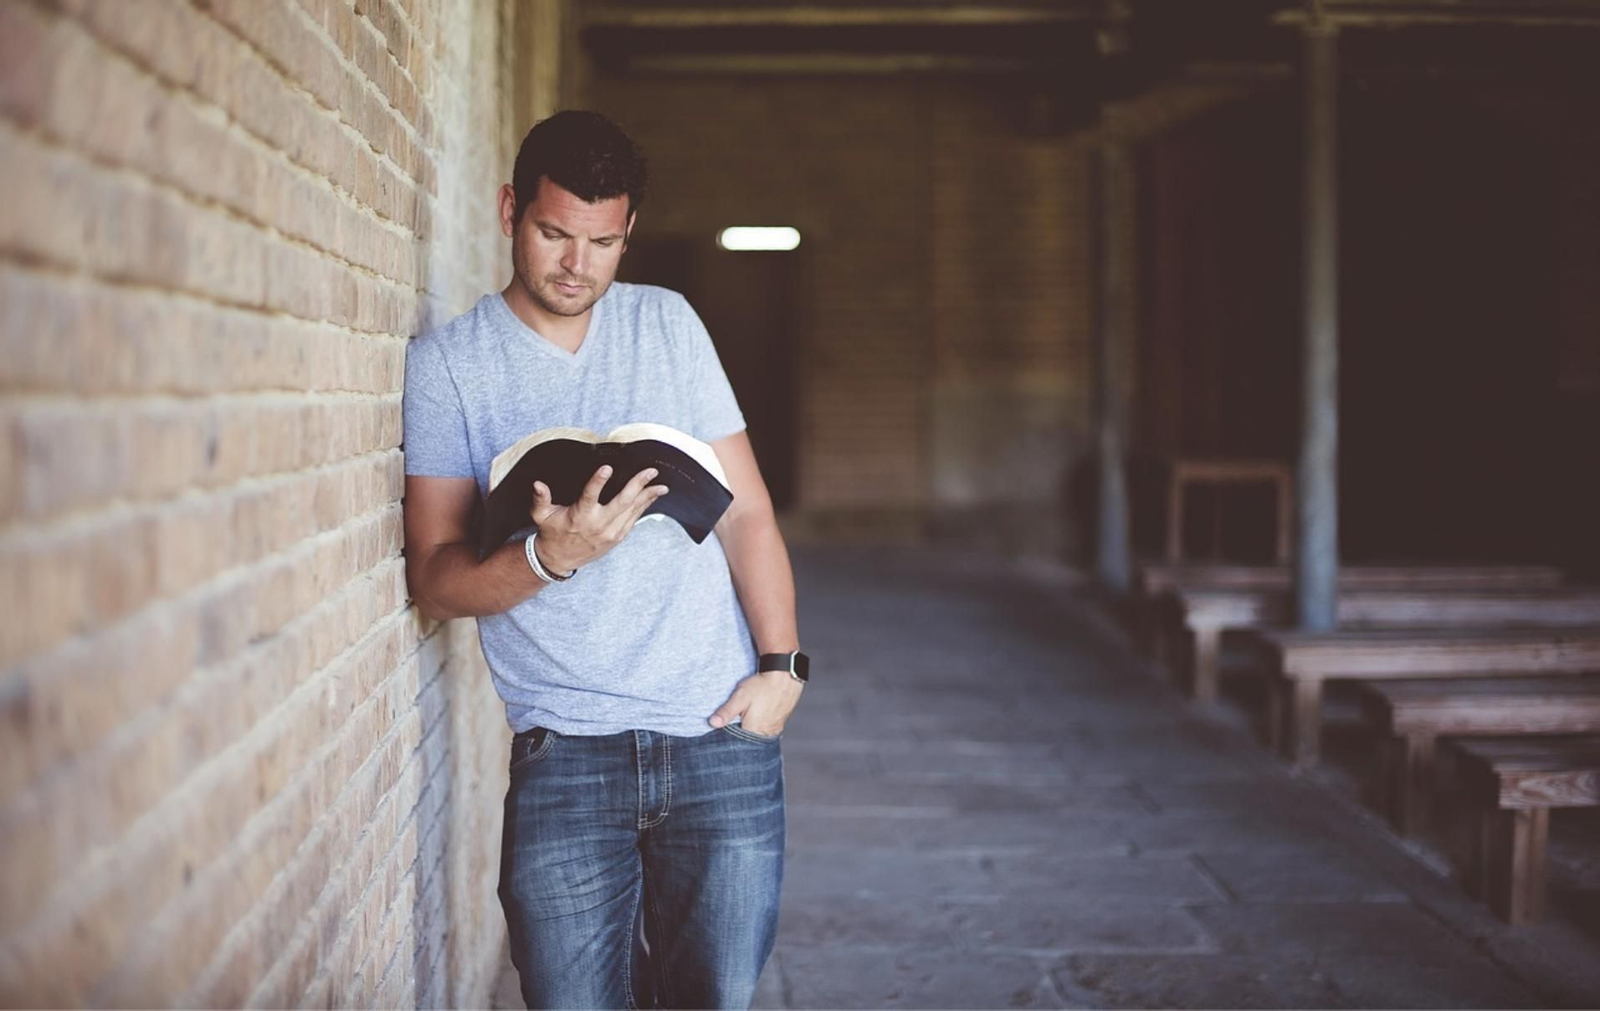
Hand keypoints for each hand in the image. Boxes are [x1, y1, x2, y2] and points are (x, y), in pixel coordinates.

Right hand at [529, 465, 667, 571]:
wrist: (559, 560)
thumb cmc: (551, 532)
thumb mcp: (541, 516)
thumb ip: (540, 499)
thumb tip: (537, 484)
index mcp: (579, 516)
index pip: (590, 496)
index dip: (598, 482)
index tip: (607, 468)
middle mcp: (598, 524)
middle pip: (622, 502)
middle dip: (638, 485)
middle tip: (651, 471)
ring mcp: (610, 533)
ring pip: (632, 511)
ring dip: (648, 497)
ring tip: (661, 485)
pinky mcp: (616, 537)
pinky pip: (633, 520)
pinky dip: (643, 508)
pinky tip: (652, 497)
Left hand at [708, 669, 802, 735]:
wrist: (785, 676)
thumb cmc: (762, 685)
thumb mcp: (740, 696)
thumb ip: (726, 712)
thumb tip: (712, 723)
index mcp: (754, 731)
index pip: (737, 742)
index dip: (729, 736)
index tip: (725, 728)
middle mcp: (766, 734)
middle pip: (748, 739)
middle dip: (740, 733)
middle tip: (738, 718)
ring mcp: (774, 729)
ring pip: (758, 735)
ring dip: (751, 729)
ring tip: (748, 716)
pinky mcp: (780, 724)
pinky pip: (767, 730)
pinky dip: (760, 726)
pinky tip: (757, 716)